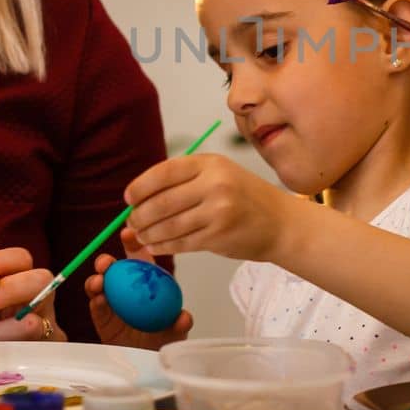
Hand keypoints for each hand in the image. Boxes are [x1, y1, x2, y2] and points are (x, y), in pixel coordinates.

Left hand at [0, 248, 62, 341]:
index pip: (21, 260)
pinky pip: (39, 341)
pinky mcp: (51, 352)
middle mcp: (37, 304)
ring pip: (42, 314)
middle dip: (11, 288)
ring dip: (9, 324)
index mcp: (15, 288)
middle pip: (43, 279)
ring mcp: (48, 328)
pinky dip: (14, 344)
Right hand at [83, 228, 194, 349]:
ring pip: (100, 284)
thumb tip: (183, 317)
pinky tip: (99, 299)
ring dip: (96, 279)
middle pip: (114, 269)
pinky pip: (96, 307)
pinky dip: (96, 301)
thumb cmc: (163, 339)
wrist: (147, 362)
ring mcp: (112, 302)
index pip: (140, 258)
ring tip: (99, 281)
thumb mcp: (175, 332)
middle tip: (106, 263)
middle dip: (107, 261)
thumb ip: (179, 324)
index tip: (128, 233)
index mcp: (147, 282)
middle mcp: (127, 288)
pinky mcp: (101, 318)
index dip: (134, 244)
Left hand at [123, 154, 287, 260]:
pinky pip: (181, 242)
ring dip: (148, 233)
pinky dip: (163, 246)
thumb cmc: (245, 198)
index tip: (128, 198)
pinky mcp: (218, 236)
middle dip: (140, 215)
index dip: (141, 186)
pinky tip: (155, 246)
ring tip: (140, 235)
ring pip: (169, 225)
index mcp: (210, 164)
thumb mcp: (220, 175)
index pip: (164, 172)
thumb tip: (140, 196)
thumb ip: (185, 180)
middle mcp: (214, 184)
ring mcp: (218, 211)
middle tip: (131, 222)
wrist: (281, 223)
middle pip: (162, 202)